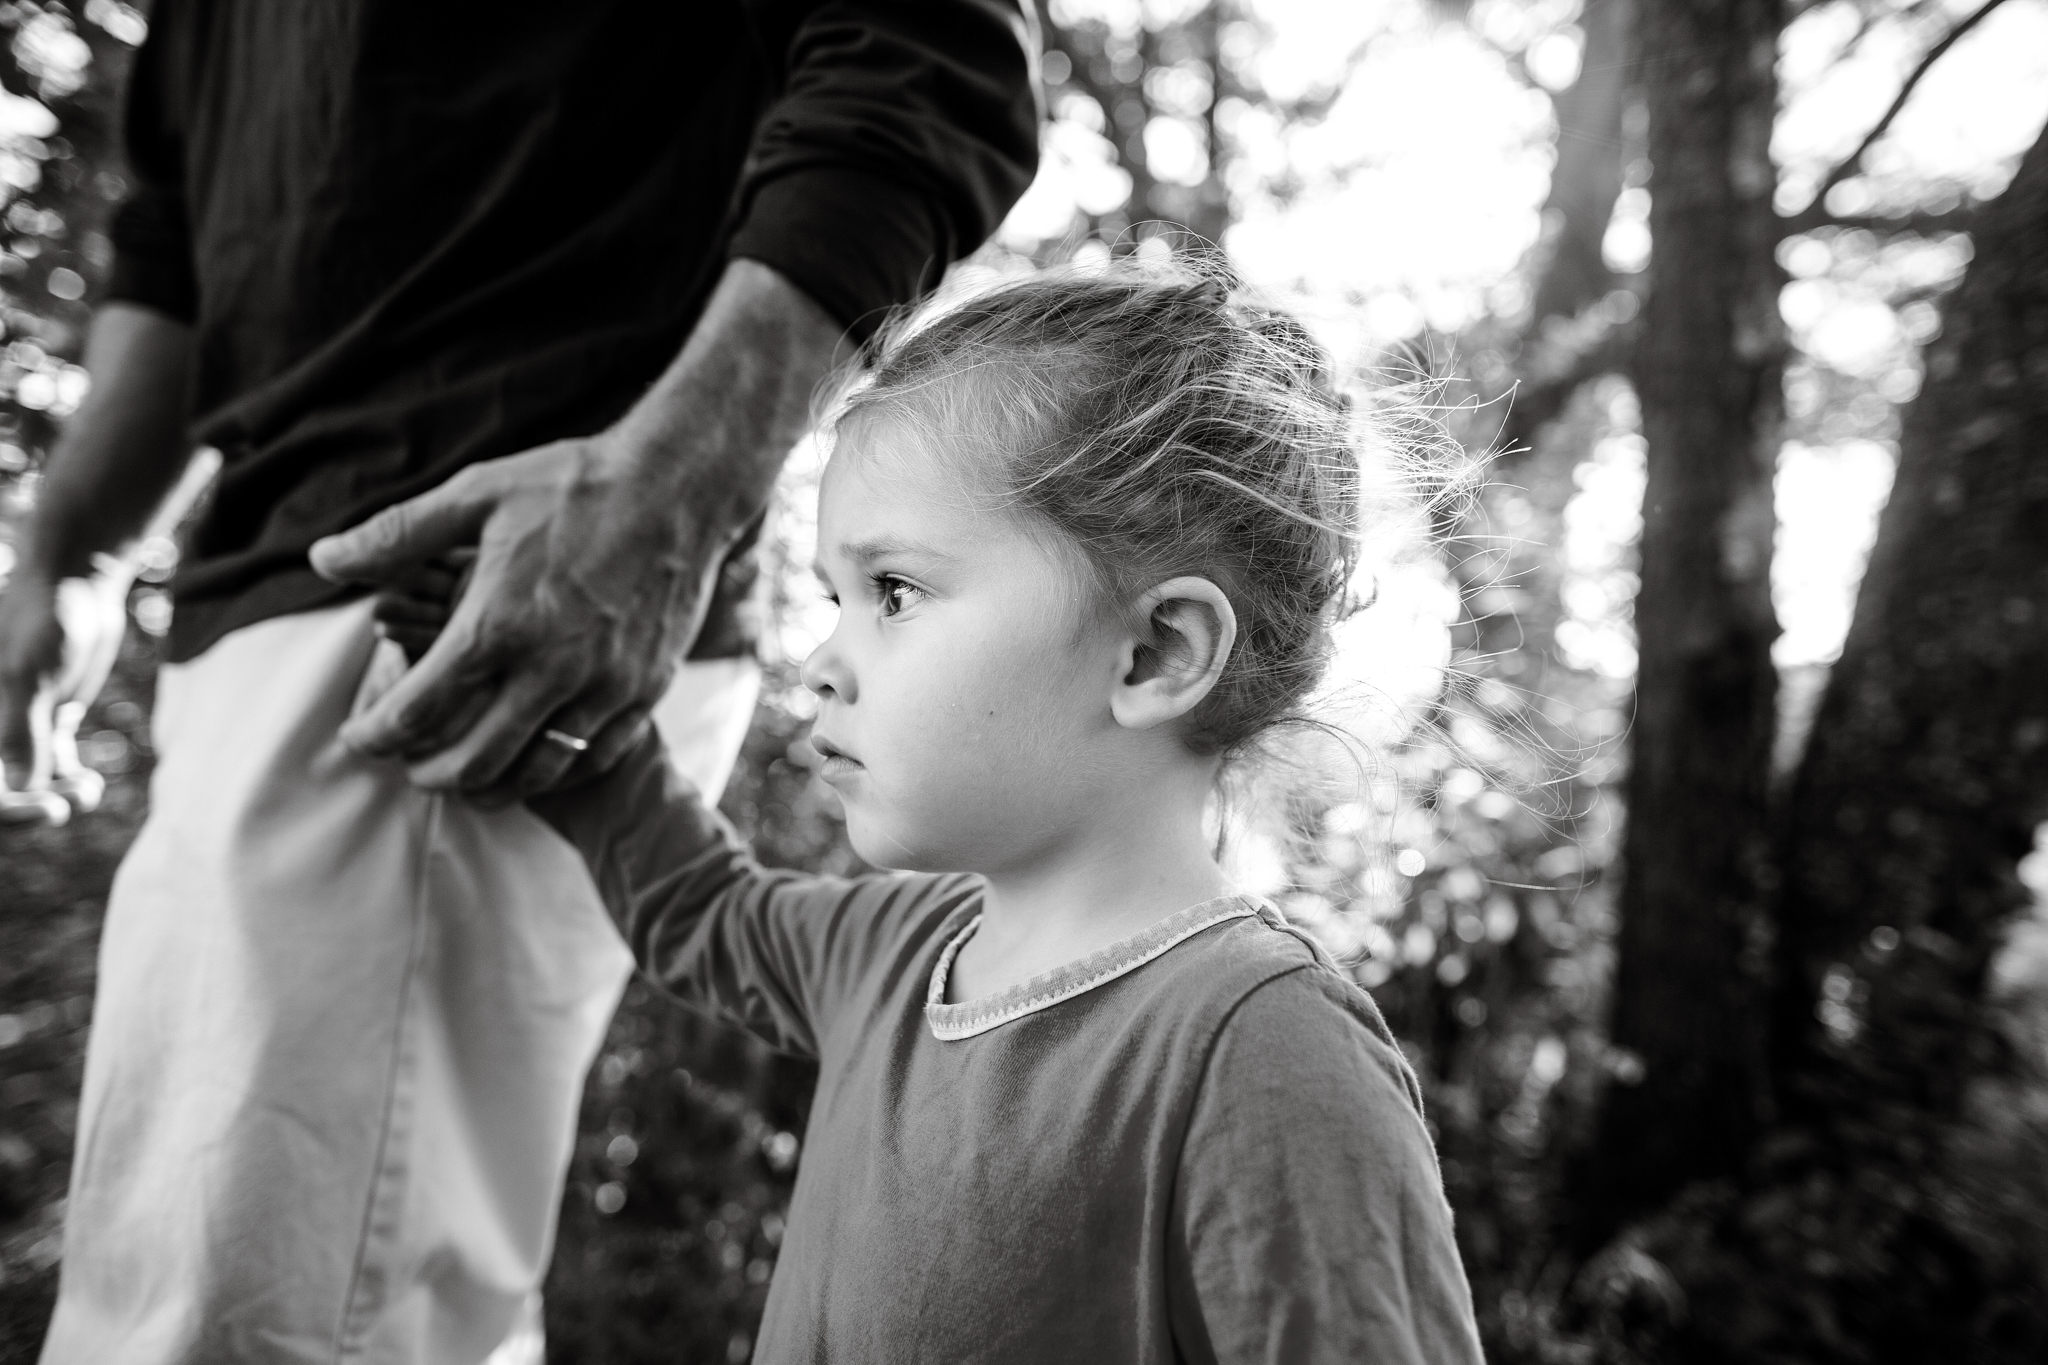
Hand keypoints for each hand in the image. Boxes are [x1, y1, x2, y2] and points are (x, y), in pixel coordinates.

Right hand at [0, 560, 131, 825]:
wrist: (75, 584)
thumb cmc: (40, 619)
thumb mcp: (26, 675)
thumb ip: (20, 731)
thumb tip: (20, 789)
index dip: (0, 808)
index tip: (39, 810)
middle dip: (23, 807)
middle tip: (61, 810)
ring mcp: (12, 725)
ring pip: (26, 782)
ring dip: (55, 796)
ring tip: (86, 791)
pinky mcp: (44, 720)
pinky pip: (51, 767)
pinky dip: (68, 781)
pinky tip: (88, 784)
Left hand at [309, 433, 734, 802]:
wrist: (679, 487)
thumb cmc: (573, 486)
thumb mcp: (475, 495)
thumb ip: (394, 535)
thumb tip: (322, 559)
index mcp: (498, 625)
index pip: (418, 710)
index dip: (377, 736)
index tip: (360, 737)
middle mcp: (551, 669)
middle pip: (474, 760)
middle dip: (429, 775)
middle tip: (410, 770)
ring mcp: (604, 687)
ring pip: (536, 771)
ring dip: (492, 787)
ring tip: (467, 781)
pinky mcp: (644, 690)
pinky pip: (593, 756)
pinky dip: (556, 771)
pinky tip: (535, 761)